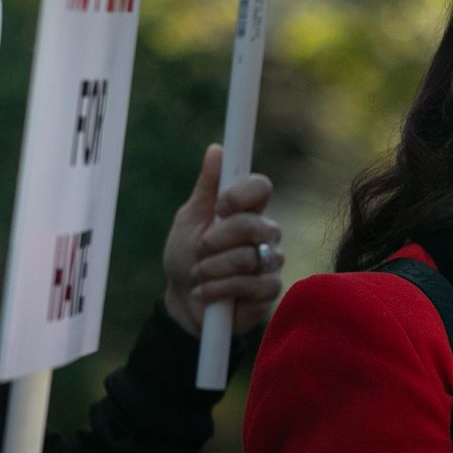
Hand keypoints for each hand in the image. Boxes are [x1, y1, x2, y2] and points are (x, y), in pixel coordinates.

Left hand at [162, 143, 282, 336]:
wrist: (183, 302)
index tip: (220, 207)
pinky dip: (219, 290)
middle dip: (217, 240)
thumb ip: (205, 188)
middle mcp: (264, 234)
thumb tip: (217, 150)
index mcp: (246, 211)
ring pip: (248, 258)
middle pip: (255, 225)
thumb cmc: (186, 258)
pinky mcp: (269, 290)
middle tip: (200, 250)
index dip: (242, 194)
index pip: (261, 187)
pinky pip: (251, 285)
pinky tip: (206, 293)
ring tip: (199, 276)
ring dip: (212, 269)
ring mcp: (270, 262)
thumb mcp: (188, 220)